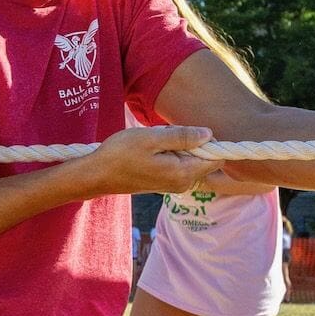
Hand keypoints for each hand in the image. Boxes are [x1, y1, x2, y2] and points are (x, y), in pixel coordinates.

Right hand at [77, 126, 223, 195]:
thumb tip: (209, 134)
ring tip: (158, 141)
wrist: (97, 175)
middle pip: (205, 159)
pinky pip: (180, 164)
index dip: (210, 142)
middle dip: (194, 143)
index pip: (216, 159)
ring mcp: (174, 185)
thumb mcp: (152, 138)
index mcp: (183, 173)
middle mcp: (183, 183)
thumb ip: (183, 136)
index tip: (191, 131)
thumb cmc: (121, 154)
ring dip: (181, 147)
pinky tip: (154, 149)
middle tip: (168, 135)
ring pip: (191, 160)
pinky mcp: (165, 183)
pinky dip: (172, 153)